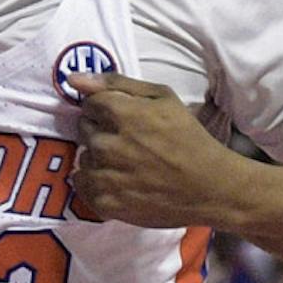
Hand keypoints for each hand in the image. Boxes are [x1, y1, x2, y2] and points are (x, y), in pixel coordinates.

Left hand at [69, 73, 244, 227]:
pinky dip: (95, 183)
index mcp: (121, 114)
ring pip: (83, 158)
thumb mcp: (163, 97)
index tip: (123, 119)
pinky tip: (119, 182)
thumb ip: (116, 83)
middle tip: (129, 143)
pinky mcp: (104, 202)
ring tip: (127, 165)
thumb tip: (72, 79)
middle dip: (101, 132)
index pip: (89, 104)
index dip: (105, 110)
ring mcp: (104, 176)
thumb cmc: (188, 138)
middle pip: (84, 130)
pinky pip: (81, 185)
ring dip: (98, 159)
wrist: (210, 188)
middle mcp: (107, 144)